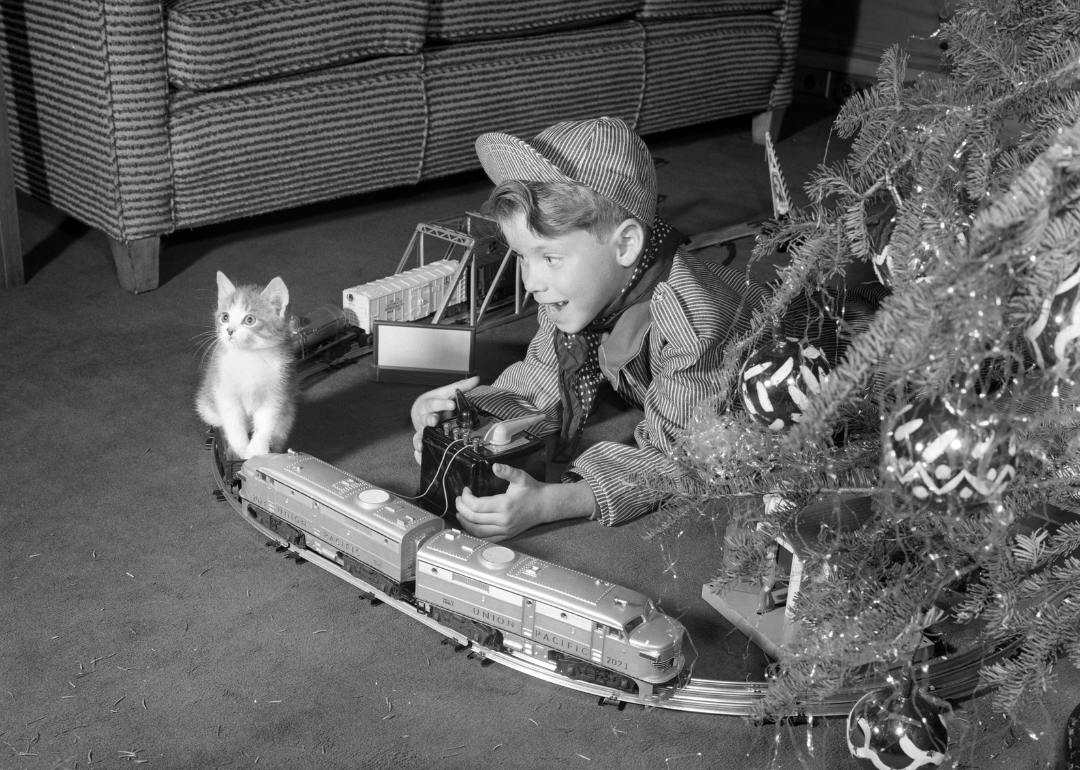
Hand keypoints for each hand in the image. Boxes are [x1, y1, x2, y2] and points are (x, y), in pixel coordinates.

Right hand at [410, 375, 479, 463]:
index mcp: (429, 404)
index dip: (442, 404)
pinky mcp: (422, 439)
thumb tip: (476, 378)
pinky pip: (419, 446)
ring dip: (420, 438)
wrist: (422, 411)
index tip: (452, 404)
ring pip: (419, 434)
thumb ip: (460, 387)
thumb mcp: (447, 393)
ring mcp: (421, 429)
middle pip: (424, 419)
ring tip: (421, 444)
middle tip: (433, 421)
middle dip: (428, 420)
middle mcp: (423, 417)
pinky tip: (421, 454)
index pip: (434, 402)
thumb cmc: (437, 401)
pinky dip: (418, 451)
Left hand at [455, 464, 595, 540]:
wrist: (545, 505)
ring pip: (477, 531)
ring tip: (460, 513)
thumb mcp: (520, 477)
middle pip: (473, 518)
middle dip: (462, 508)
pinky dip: (474, 534)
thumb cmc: (532, 490)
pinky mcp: (506, 535)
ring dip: (465, 523)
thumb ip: (507, 471)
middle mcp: (503, 520)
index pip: (476, 506)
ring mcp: (504, 530)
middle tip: (459, 500)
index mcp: (505, 505)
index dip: (466, 498)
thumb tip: (495, 466)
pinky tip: (470, 526)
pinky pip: (486, 539)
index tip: (466, 490)